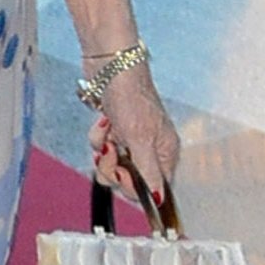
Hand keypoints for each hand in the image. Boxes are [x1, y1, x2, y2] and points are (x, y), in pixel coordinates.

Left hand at [87, 62, 179, 205]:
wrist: (109, 64)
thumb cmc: (131, 96)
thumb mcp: (140, 138)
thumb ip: (148, 172)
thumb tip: (160, 201)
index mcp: (165, 152)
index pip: (153, 189)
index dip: (134, 186)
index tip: (123, 172)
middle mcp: (150, 149)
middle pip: (129, 180)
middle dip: (113, 168)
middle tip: (110, 151)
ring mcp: (130, 140)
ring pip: (112, 165)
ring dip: (103, 151)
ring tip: (106, 135)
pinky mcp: (114, 130)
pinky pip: (102, 148)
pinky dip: (98, 137)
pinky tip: (103, 122)